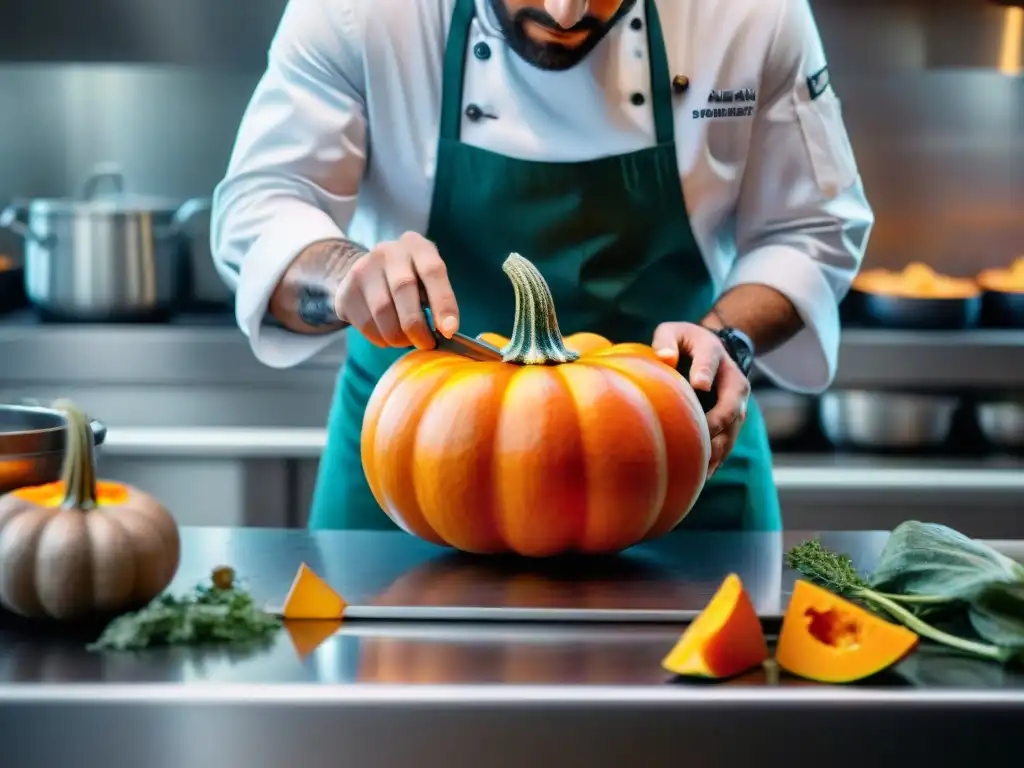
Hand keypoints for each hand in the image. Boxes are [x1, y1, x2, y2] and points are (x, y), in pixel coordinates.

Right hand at [334, 232, 459, 348]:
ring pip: (382, 309)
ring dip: (397, 335)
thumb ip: (438, 299)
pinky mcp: (347, 289)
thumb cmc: (410, 279)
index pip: (433, 271)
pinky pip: (365, 322)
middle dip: (416, 324)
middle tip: (425, 344)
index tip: (449, 331)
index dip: (443, 303)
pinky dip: (380, 338)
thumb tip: (447, 331)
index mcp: (416, 246)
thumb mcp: (428, 279)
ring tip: (405, 341)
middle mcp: (389, 251)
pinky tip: (387, 337)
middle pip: (403, 288)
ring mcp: (364, 268)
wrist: (368, 272)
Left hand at [652, 322, 750, 476]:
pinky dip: (716, 461)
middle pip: (731, 406)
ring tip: (698, 468)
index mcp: (714, 353)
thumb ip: (666, 340)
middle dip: (716, 422)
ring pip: (732, 431)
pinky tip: (700, 477)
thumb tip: (665, 358)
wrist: (711, 351)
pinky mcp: (732, 424)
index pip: (710, 361)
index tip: (699, 385)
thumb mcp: (673, 331)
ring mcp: (737, 405)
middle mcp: (733, 381)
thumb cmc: (683, 343)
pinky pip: (727, 444)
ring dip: (717, 450)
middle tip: (697, 439)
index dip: (705, 372)